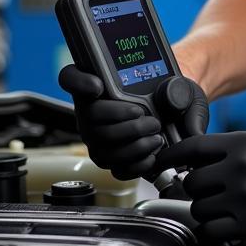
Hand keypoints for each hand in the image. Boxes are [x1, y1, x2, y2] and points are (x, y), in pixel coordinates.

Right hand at [58, 65, 209, 179]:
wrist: (174, 111)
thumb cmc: (168, 91)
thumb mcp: (174, 81)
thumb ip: (175, 86)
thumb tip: (171, 101)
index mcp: (98, 84)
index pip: (70, 77)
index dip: (79, 82)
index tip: (98, 85)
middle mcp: (90, 111)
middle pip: (91, 119)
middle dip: (128, 124)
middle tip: (151, 121)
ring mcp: (96, 137)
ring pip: (103, 148)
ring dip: (135, 146)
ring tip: (156, 138)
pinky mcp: (109, 158)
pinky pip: (115, 169)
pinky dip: (137, 164)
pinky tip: (152, 155)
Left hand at [156, 132, 245, 245]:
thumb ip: (227, 150)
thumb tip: (190, 160)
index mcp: (243, 144)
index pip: (193, 148)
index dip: (171, 156)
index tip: (160, 163)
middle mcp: (242, 168)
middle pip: (192, 182)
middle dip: (198, 190)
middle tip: (212, 192)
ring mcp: (245, 196)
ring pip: (198, 208)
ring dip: (206, 211)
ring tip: (226, 208)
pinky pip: (211, 230)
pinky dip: (213, 231)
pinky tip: (226, 224)